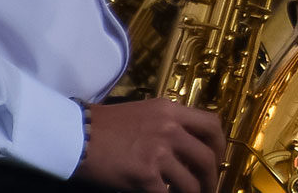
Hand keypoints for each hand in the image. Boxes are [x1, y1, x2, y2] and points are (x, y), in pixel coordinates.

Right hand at [75, 98, 224, 192]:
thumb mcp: (146, 112)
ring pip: (191, 180)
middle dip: (213, 176)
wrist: (77, 135)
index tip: (218, 157)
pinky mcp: (145, 175)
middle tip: (211, 186)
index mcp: (172, 111)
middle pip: (207, 156)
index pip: (211, 124)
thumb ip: (169, 122)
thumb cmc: (107, 124)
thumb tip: (187, 142)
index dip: (220, 144)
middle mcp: (171, 129)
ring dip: (196, 192)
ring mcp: (159, 153)